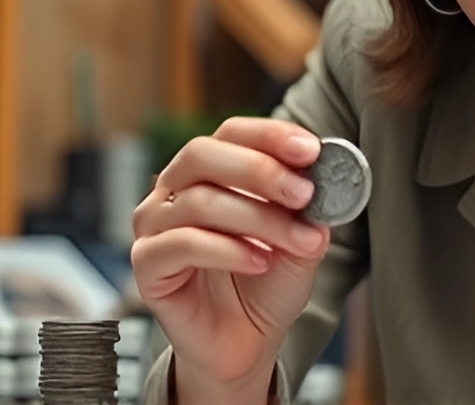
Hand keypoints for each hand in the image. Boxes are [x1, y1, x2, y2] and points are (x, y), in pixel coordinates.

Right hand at [131, 118, 330, 397]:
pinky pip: (181, 244)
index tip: (311, 150)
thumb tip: (327, 183)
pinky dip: (228, 250)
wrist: (244, 343)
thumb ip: (308, 211)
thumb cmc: (266, 283)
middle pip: (202, 154)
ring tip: (298, 241)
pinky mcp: (146, 265)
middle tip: (303, 193)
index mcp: (209, 171)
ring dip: (258, 219)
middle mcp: (173, 190)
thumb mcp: (300, 240)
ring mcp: (154, 226)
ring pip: (199, 202)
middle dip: (260, 170)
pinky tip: (260, 261)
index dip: (270, 135)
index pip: (231, 132)